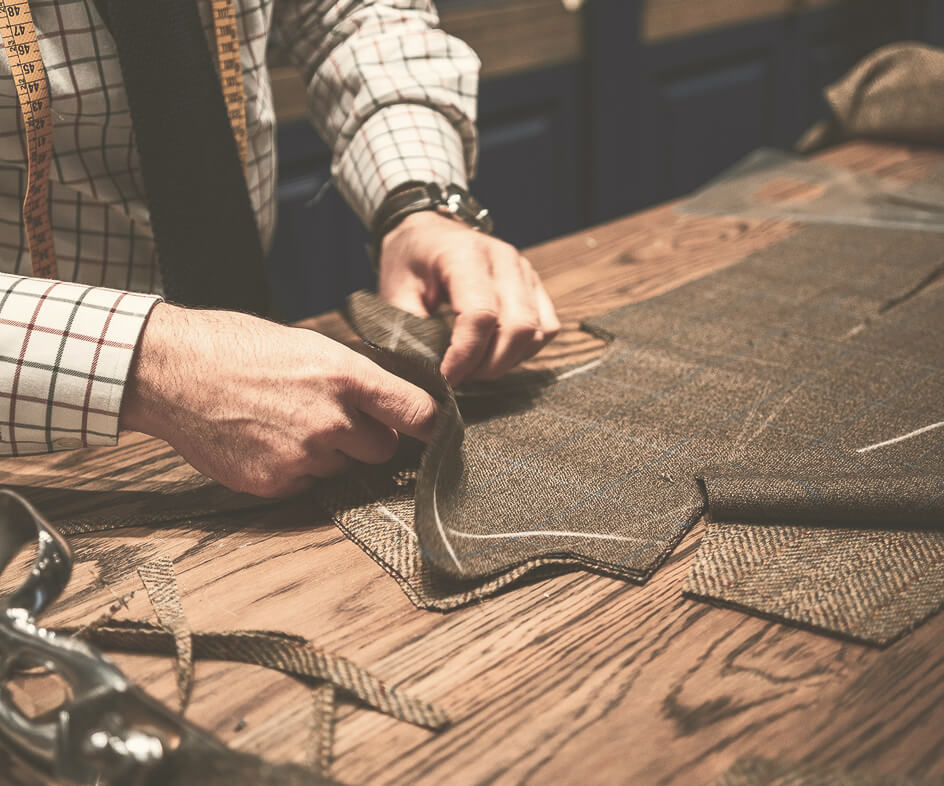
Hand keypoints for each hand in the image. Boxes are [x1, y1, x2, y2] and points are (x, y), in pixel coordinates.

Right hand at [121, 303, 437, 497]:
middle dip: (368, 438)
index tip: (440, 433)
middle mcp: (332, 421)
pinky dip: (296, 469)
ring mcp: (303, 457)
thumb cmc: (236, 347)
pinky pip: (307, 484)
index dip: (433, 426)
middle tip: (334, 418)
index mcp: (346, 377)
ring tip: (286, 422)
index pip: (417, 413)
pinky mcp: (276, 483)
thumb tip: (386, 406)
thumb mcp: (309, 346)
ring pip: (342, 468)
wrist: (171, 371)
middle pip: (384, 449)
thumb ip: (353, 380)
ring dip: (329, 454)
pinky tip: (266, 441)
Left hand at [378, 211, 560, 384]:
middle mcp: (503, 259)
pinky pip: (546, 328)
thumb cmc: (410, 261)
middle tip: (461, 375)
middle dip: (489, 365)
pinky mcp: (535, 285)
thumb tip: (426, 372)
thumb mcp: (395, 292)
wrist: (427, 232)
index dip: (465, 356)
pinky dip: (525, 350)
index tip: (446, 377)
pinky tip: (496, 352)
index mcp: (465, 255)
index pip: (481, 316)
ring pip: (535, 332)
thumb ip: (410, 330)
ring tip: (475, 365)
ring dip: (507, 360)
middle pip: (517, 327)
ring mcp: (524, 271)